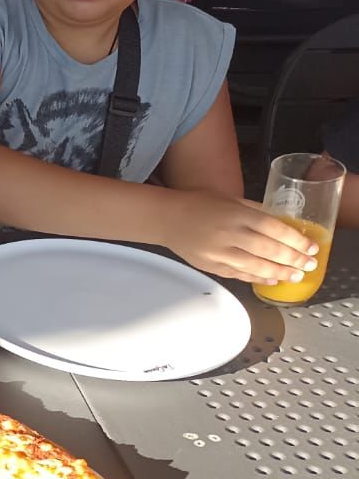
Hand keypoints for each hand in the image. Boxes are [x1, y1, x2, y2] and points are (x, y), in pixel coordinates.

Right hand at [164, 192, 320, 283]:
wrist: (167, 218)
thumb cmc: (199, 204)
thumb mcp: (231, 199)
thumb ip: (256, 211)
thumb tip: (282, 224)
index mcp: (236, 214)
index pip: (273, 228)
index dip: (295, 240)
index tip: (311, 247)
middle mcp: (228, 233)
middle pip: (268, 249)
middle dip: (293, 259)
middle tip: (309, 264)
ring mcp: (218, 252)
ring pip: (255, 266)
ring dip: (279, 272)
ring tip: (296, 276)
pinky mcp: (210, 265)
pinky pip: (238, 274)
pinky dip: (257, 278)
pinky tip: (271, 279)